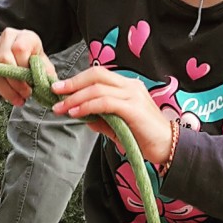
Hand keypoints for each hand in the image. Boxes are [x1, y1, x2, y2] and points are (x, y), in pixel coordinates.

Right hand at [0, 28, 56, 107]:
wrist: (12, 54)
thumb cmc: (31, 58)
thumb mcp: (41, 63)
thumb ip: (46, 73)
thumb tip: (53, 87)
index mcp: (26, 36)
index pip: (20, 49)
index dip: (24, 68)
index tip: (31, 83)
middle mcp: (8, 36)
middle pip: (5, 59)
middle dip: (16, 82)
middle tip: (26, 94)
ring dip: (8, 89)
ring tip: (19, 99)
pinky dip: (2, 90)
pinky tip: (11, 97)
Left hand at [51, 66, 172, 162]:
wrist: (167, 147)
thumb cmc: (144, 137)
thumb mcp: (117, 125)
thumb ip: (101, 118)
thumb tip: (81, 114)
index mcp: (128, 86)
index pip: (98, 74)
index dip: (77, 80)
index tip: (60, 89)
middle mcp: (131, 85)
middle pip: (96, 75)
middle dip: (72, 84)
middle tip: (55, 93)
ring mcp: (133, 95)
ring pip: (98, 88)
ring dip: (75, 97)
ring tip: (61, 107)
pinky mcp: (133, 108)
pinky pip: (105, 102)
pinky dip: (87, 106)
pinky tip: (76, 113)